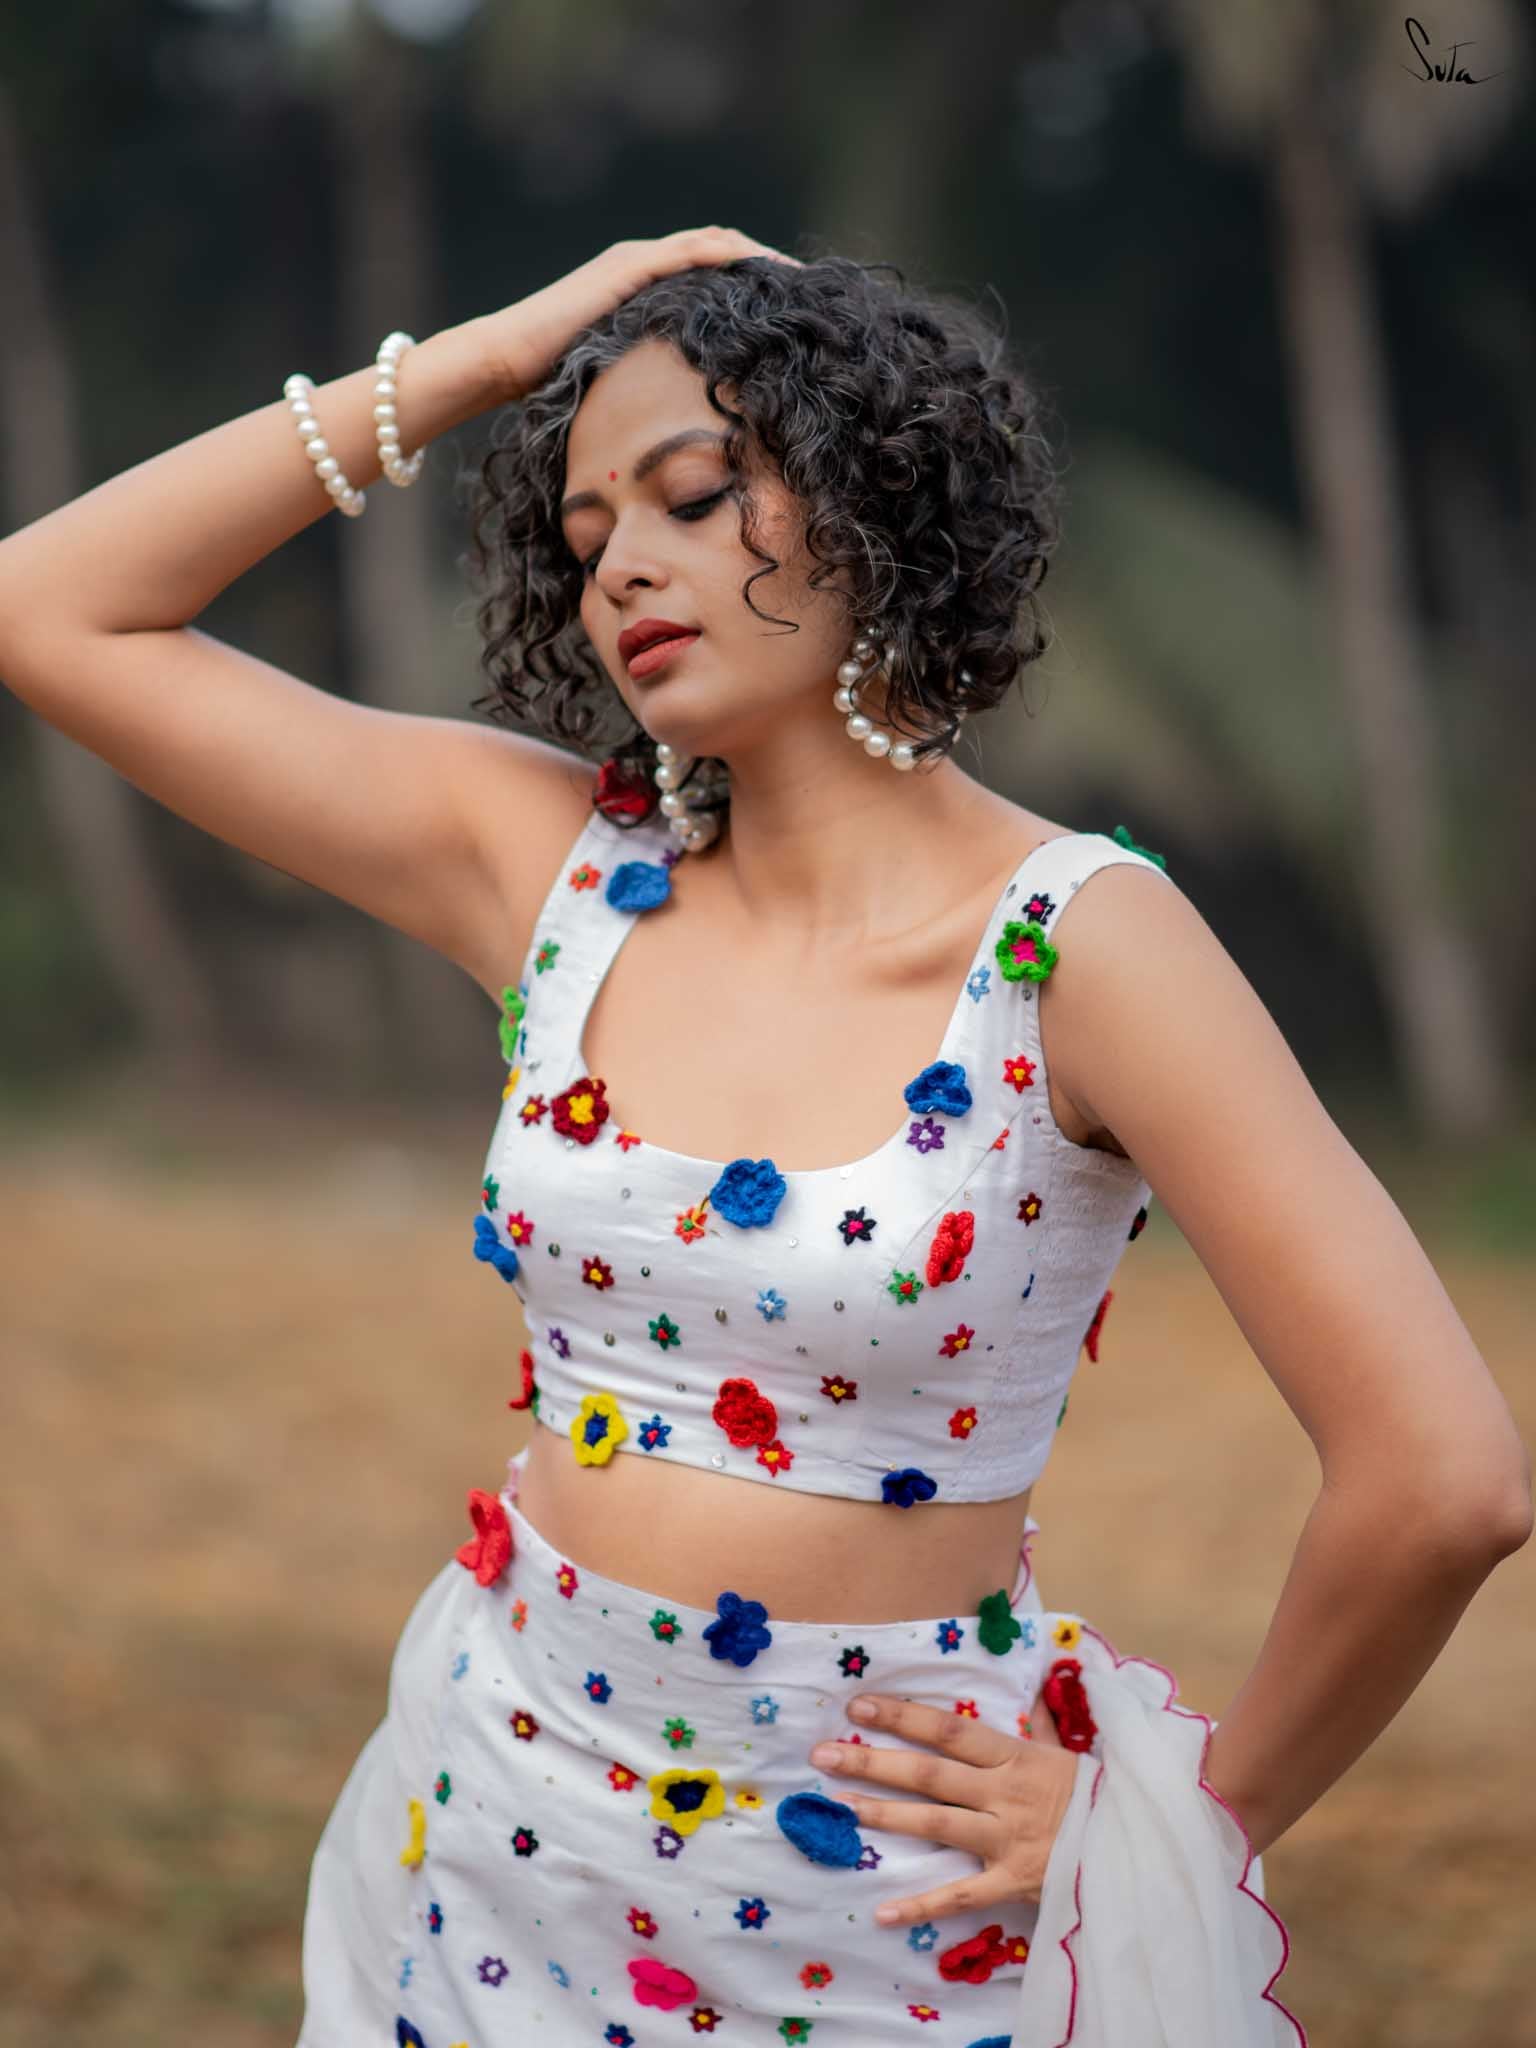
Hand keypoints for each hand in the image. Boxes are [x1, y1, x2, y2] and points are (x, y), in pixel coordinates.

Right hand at [480, 226, 801, 401]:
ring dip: (760, 256)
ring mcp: (636, 260)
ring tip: (800, 276)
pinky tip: (763, 271)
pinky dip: (731, 257)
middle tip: (811, 287)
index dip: (753, 282)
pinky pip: (692, 253)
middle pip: (722, 249)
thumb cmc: (552, 380)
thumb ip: (650, 375)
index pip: (711, 271)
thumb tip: (682, 415)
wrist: (507, 359)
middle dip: (767, 265)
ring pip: (715, 243)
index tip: (791, 304)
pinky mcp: (630, 267)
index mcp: (644, 285)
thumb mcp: (618, 375)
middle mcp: (644, 262)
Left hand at [807, 1683, 1078, 1926]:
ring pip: (936, 1824)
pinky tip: (883, 1909)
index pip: (948, 1729)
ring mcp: (1006, 1838)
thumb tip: (1026, 1690)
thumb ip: (1037, 1724)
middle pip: (929, 1773)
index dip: (903, 1716)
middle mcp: (1003, 1793)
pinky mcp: (1012, 1882)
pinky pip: (962, 1896)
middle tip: (824, 1755)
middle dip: (874, 1762)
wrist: (1140, 1845)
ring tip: (840, 1809)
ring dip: (886, 1816)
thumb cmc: (1099, 1794)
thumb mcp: (1066, 1750)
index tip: (860, 1706)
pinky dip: (922, 1904)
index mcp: (1014, 1756)